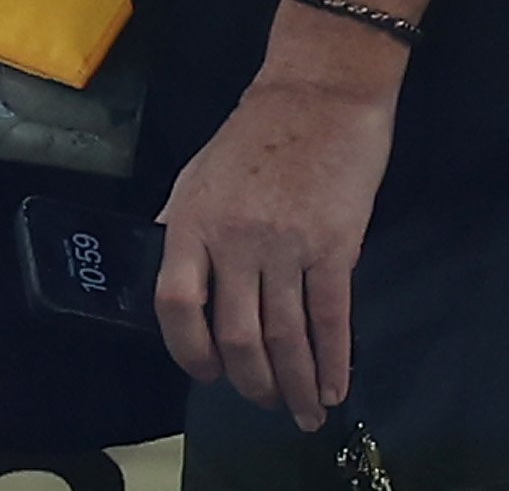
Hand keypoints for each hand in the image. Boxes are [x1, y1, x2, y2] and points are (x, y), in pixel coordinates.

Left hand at [154, 73, 395, 430]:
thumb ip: (183, 228)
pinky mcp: (333, 247)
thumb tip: (174, 280)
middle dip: (250, 382)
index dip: (188, 350)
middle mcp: (234, 240)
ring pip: (285, 337)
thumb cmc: (256, 132)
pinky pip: (330, 319)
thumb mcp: (198, 173)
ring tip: (302, 412)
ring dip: (293, 385)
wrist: (318, 94)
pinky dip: (332, 361)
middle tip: (263, 401)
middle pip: (236, 335)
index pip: (176, 303)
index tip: (207, 374)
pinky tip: (334, 386)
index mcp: (192, 222)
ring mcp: (285, 246)